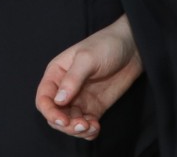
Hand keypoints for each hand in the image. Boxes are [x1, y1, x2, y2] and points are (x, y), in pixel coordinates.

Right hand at [35, 14, 141, 140]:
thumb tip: (58, 100)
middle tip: (82, 125)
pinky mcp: (94, 107)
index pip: (44, 98)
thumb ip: (72, 79)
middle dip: (65, 125)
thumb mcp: (87, 59)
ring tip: (91, 126)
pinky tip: (96, 127)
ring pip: (70, 123)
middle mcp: (65, 88)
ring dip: (77, 130)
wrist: (133, 47)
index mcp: (57, 74)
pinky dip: (89, 131)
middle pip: (55, 115)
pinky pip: (86, 124)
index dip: (50, 112)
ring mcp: (80, 99)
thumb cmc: (106, 45)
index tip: (63, 121)